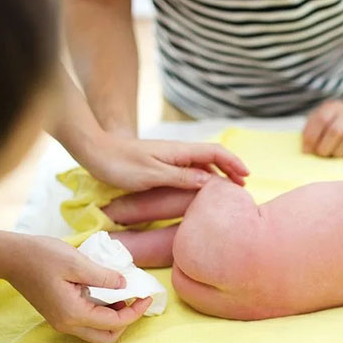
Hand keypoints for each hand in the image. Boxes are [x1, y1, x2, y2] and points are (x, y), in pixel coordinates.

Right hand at [5, 235, 151, 342]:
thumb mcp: (77, 262)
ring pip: (97, 332)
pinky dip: (101, 313)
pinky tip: (106, 294)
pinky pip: (87, 322)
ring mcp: (61, 322)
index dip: (136, 311)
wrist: (10, 257)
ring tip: (122, 294)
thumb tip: (125, 284)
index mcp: (74, 314)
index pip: (116, 323)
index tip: (147, 295)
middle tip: (135, 299)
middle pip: (107, 338)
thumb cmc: (41, 256)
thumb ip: (104, 276)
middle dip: (126, 321)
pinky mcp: (59, 315)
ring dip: (114, 318)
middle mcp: (68, 325)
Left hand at [84, 130, 248, 191]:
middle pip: (212, 157)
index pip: (215, 152)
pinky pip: (189, 169)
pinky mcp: (161, 164)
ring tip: (226, 191)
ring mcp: (169, 157)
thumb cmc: (120, 164)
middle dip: (230, 169)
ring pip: (201, 163)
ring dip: (217, 174)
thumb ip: (181, 177)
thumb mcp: (152, 175)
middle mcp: (178, 151)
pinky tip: (200, 190)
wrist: (95, 151)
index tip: (246, 176)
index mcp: (179, 151)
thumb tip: (210, 180)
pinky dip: (201, 177)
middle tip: (242, 187)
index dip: (233, 163)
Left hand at [302, 100, 342, 157]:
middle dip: (324, 147)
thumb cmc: (335, 121)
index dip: (311, 137)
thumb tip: (306, 151)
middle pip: (335, 131)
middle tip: (321, 154)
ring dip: (337, 151)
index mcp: (331, 107)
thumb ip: (310, 131)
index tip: (306, 151)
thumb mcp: (321, 118)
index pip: (321, 119)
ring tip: (333, 154)